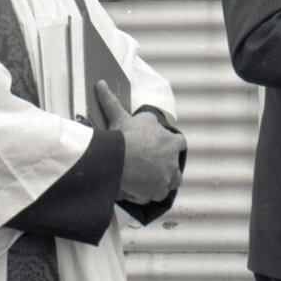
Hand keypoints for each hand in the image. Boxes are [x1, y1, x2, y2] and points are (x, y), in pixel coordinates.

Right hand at [96, 81, 186, 203]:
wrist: (119, 158)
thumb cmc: (123, 137)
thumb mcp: (120, 115)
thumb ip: (111, 101)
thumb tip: (101, 84)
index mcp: (170, 141)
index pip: (179, 143)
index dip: (171, 145)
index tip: (163, 147)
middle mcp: (173, 160)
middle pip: (177, 168)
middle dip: (168, 169)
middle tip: (153, 168)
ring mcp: (166, 178)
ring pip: (170, 184)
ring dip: (161, 183)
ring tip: (146, 183)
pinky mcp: (157, 192)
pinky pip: (153, 196)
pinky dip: (145, 195)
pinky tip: (135, 192)